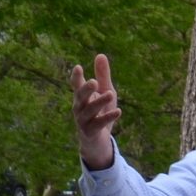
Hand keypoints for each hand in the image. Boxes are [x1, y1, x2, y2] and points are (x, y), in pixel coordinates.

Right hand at [71, 52, 119, 170]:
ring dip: (100, 102)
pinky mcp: (90, 132)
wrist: (97, 140)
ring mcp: (83, 120)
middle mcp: (79, 107)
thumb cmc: (100, 111)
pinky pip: (98, 124)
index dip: (76, 77)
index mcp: (81, 96)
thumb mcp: (104, 91)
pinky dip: (108, 118)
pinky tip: (118, 111)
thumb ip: (102, 75)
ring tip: (110, 93)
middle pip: (80, 97)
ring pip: (90, 110)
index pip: (76, 85)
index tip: (78, 67)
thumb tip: (100, 54)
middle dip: (86, 89)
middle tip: (93, 82)